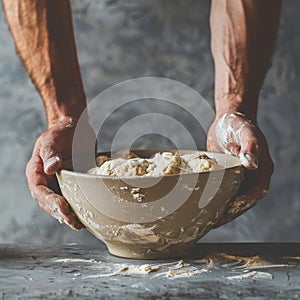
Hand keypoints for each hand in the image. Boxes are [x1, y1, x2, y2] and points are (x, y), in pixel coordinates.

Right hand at [26, 117, 90, 229]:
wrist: (75, 129)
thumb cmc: (61, 132)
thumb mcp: (53, 139)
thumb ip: (50, 152)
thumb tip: (51, 169)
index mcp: (37, 171)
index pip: (39, 191)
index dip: (50, 201)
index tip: (63, 207)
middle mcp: (47, 181)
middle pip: (49, 203)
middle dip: (61, 213)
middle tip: (73, 221)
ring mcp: (60, 184)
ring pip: (61, 205)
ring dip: (69, 216)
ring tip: (80, 224)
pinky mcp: (73, 185)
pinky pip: (73, 199)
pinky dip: (78, 209)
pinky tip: (86, 216)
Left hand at [207, 112, 273, 226]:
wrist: (228, 119)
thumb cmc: (239, 123)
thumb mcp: (246, 132)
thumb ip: (250, 146)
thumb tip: (251, 162)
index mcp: (262, 169)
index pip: (255, 192)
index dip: (243, 203)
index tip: (228, 210)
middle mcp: (252, 177)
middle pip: (243, 200)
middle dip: (229, 212)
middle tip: (212, 221)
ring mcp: (239, 178)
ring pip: (232, 199)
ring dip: (220, 209)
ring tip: (204, 219)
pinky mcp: (227, 177)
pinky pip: (221, 191)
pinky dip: (212, 198)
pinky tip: (199, 203)